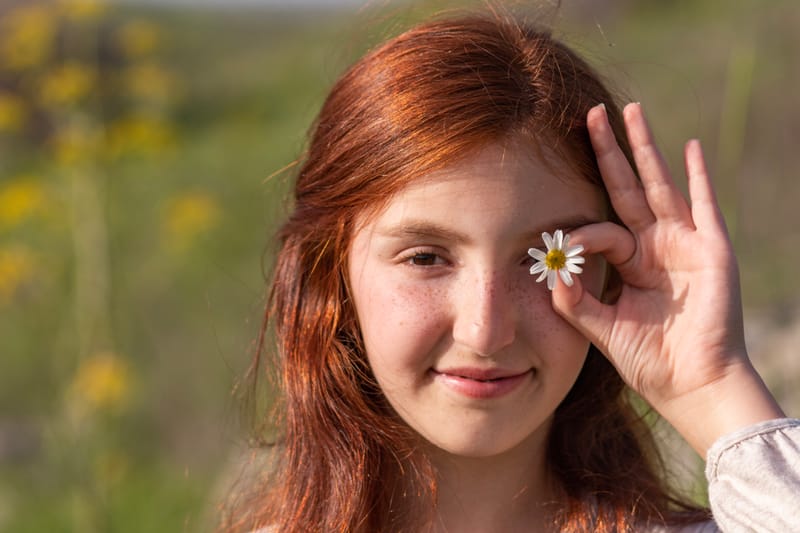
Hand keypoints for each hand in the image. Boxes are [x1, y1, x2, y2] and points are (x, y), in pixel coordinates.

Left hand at [552, 102, 782, 454]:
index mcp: (631, 263)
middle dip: (609, 152)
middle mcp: (656, 246)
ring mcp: (685, 244)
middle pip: (627, 189)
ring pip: (659, 186)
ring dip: (644, 150)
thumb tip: (549, 268)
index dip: (580, 235)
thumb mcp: (600, 326)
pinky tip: (688, 147)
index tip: (562, 251)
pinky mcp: (711, 250)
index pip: (601, 229)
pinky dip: (697, 177)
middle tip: (590, 115)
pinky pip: (704, 206)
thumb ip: (573, 300)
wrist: (690, 384)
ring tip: (630, 113)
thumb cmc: (648, 359)